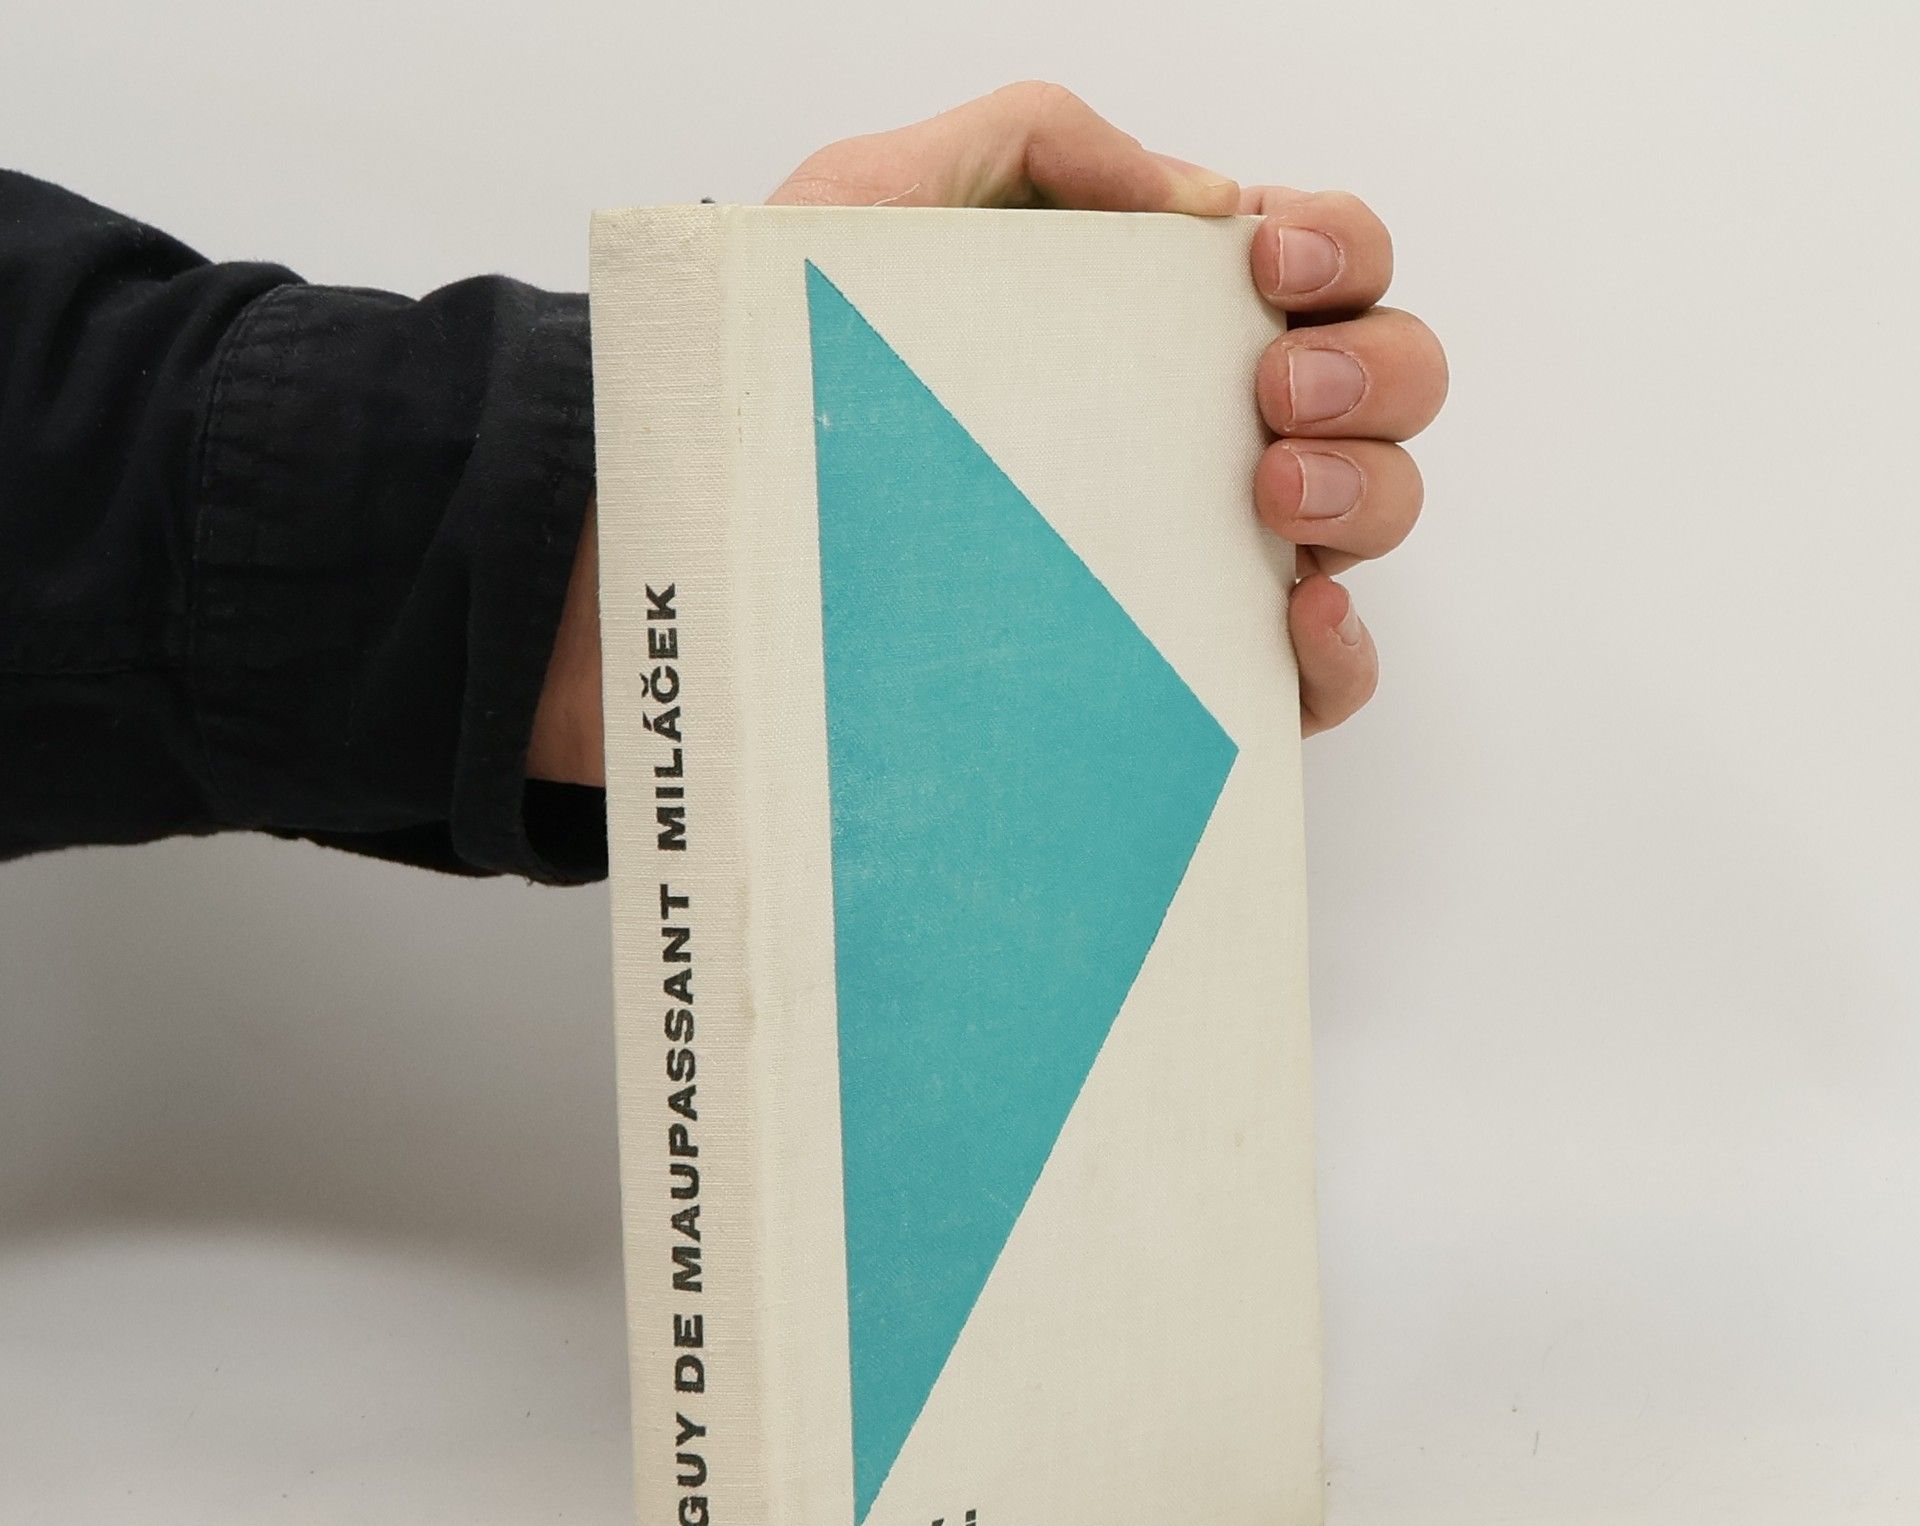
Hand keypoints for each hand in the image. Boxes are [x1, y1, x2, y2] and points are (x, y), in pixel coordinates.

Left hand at [769, 82, 1447, 735]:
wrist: (733, 534)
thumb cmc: (806, 377)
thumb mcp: (887, 206)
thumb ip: (1031, 137)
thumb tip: (1201, 201)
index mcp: (1167, 322)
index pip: (1328, 260)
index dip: (1342, 244)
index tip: (1266, 262)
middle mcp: (1213, 433)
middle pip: (1394, 377)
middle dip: (1371, 367)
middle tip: (1270, 389)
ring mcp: (1216, 555)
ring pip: (1383, 508)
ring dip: (1366, 486)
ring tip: (1269, 491)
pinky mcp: (1198, 672)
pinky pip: (1327, 675)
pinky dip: (1343, 647)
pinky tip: (1293, 612)